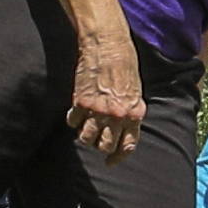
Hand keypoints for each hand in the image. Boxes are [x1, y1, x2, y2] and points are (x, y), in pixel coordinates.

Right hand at [69, 39, 144, 158]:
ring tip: (85, 128)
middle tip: (97, 139)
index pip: (127, 146)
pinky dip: (73, 120)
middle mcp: (116, 115)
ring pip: (86, 138)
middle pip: (104, 146)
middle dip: (100, 145)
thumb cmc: (125, 64)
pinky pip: (72, 122)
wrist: (108, 45)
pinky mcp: (80, 101)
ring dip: (84, 136)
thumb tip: (124, 128)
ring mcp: (97, 110)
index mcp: (134, 114)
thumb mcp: (135, 91)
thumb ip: (130, 112)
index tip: (109, 162)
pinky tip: (76, 113)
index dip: (117, 157)